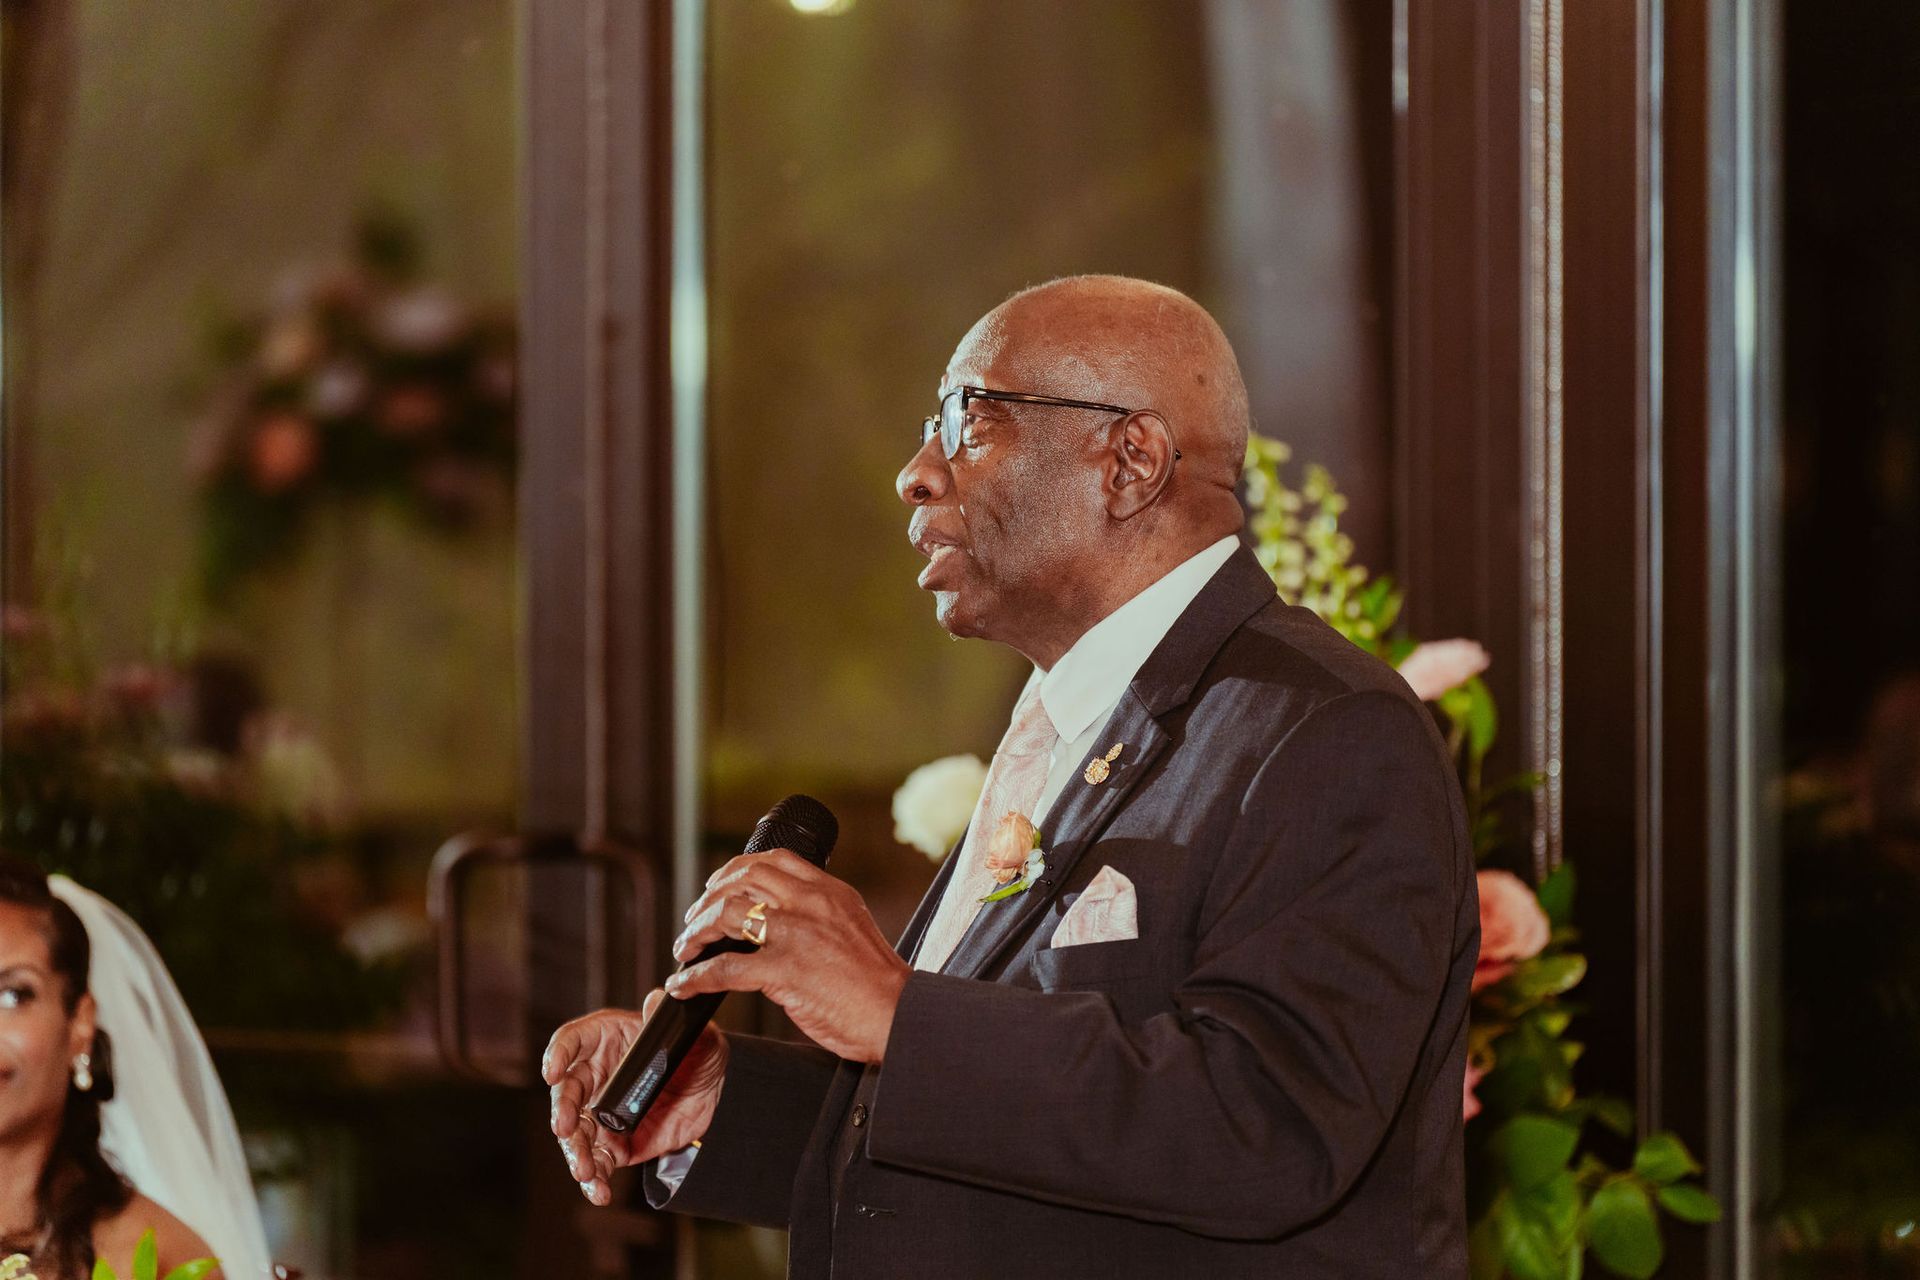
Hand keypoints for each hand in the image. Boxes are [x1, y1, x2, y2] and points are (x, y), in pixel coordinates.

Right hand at [543, 993, 729, 1205]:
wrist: (720, 1091)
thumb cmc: (699, 1051)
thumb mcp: (694, 1033)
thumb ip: (673, 1022)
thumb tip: (657, 999)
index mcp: (605, 1039)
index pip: (571, 1042)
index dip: (558, 1054)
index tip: (553, 1071)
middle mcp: (596, 1076)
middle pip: (566, 1093)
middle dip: (562, 1112)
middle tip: (566, 1128)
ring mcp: (601, 1111)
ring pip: (576, 1134)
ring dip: (575, 1153)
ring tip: (584, 1171)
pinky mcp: (615, 1142)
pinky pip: (597, 1161)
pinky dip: (595, 1179)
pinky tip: (598, 1192)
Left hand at [667, 848, 911, 1062]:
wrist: (898, 1015)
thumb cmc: (877, 985)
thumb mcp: (852, 929)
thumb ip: (820, 917)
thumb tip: (780, 924)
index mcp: (830, 892)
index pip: (775, 860)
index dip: (737, 869)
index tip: (718, 885)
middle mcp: (811, 903)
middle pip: (743, 880)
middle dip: (708, 899)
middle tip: (694, 919)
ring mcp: (797, 934)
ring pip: (726, 915)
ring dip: (696, 932)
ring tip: (685, 950)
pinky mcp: (784, 970)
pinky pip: (725, 968)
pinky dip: (696, 976)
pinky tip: (684, 985)